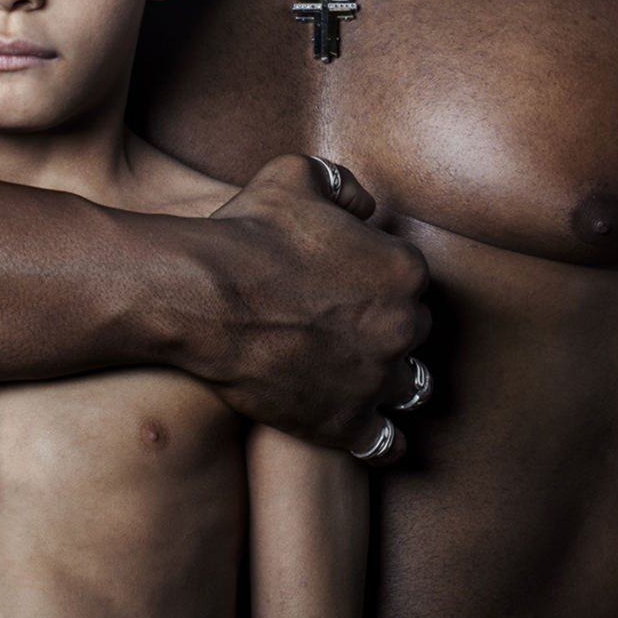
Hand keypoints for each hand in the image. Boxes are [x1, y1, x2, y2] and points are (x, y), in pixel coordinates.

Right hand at [198, 154, 429, 459]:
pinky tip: (362, 424)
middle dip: (387, 327)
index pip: (413, 279)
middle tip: (347, 325)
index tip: (352, 283)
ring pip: (410, 386)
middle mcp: (403, 327)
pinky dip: (379, 435)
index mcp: (404, 268)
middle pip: (413, 331)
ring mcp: (377, 380)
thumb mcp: (297, 175)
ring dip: (390, 378)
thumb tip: (364, 207)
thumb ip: (344, 185)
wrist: (204, 297)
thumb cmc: (248, 232)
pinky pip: (386, 442)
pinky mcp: (346, 424)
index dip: (381, 279)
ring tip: (360, 373)